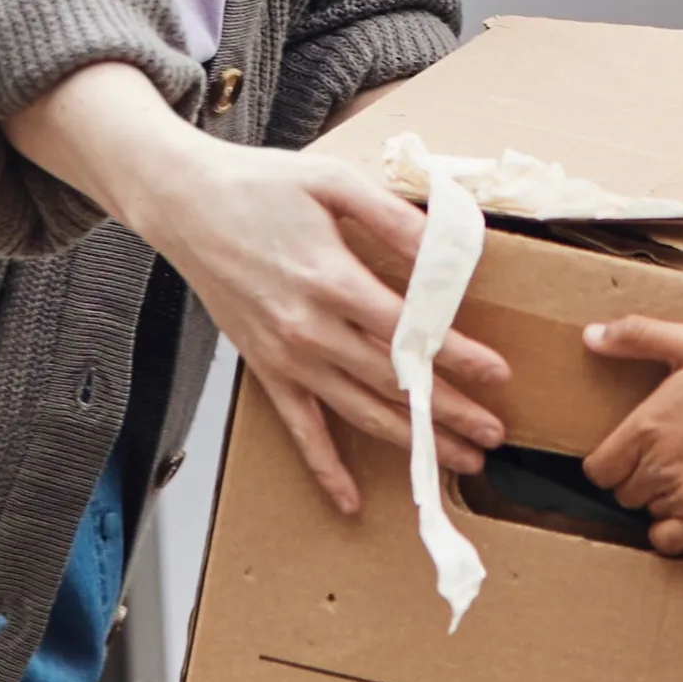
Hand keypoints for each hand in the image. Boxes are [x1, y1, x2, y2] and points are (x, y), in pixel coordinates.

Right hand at [11, 64, 505, 515]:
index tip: (497, 375)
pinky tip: (348, 498)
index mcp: (331, 280)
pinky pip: (299, 428)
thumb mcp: (334, 183)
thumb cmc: (260, 186)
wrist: (185, 204)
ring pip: (358, 411)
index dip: (458, 358)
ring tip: (456, 459)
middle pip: (392, 382)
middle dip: (449, 413)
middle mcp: (309, 328)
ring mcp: (286, 355)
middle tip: (493, 436)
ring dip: (409, 440)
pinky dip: (324, 466)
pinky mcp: (264, 367)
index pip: (409, 332)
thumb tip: (445, 249)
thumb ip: (392, 219)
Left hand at [582, 317, 682, 554]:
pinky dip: (673, 530)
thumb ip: (639, 337)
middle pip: (624, 492)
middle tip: (667, 458)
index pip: (599, 468)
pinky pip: (668, 541)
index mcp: (646, 428)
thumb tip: (591, 335)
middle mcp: (656, 468)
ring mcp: (682, 498)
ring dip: (660, 499)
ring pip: (649, 512)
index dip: (610, 462)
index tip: (630, 452)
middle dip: (638, 478)